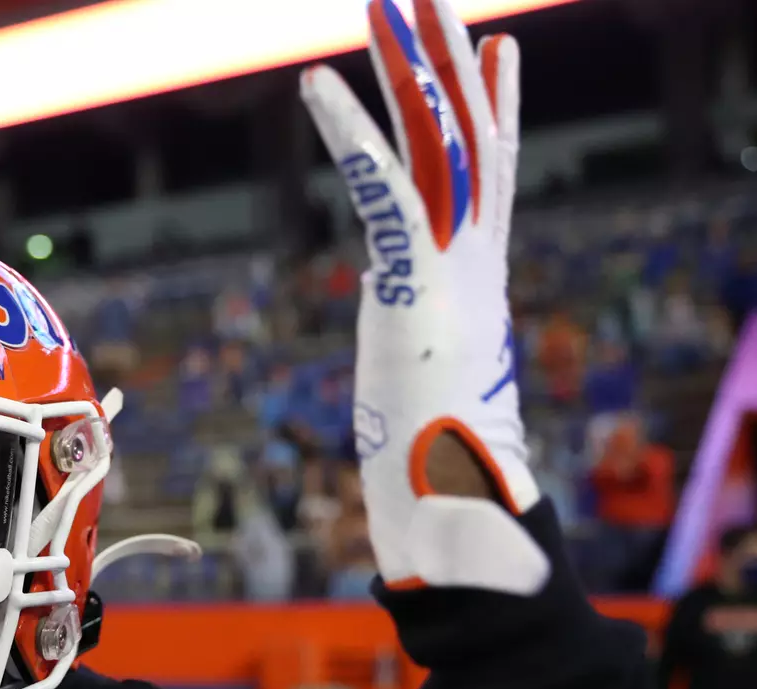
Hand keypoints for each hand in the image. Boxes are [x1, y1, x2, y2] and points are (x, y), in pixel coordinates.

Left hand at [301, 0, 549, 594]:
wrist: (453, 517)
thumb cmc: (437, 473)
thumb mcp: (424, 386)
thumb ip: (416, 346)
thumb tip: (399, 342)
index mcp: (478, 282)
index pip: (492, 176)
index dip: (494, 111)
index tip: (493, 54)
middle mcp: (474, 263)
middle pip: (466, 138)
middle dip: (445, 62)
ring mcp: (450, 269)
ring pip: (435, 142)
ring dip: (406, 65)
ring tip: (385, 0)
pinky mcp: (411, 283)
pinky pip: (378, 187)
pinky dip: (347, 130)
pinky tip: (313, 79)